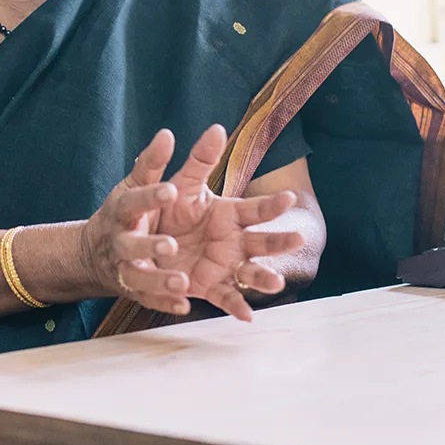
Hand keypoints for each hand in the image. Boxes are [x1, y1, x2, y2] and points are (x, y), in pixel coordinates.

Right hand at [79, 130, 191, 316]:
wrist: (95, 254)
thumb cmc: (124, 213)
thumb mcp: (135, 185)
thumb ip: (152, 163)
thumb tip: (167, 134)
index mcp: (123, 211)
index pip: (133, 202)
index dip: (150, 197)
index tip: (170, 190)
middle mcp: (121, 241)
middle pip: (131, 245)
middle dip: (149, 246)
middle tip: (170, 245)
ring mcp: (126, 268)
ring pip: (140, 277)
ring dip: (159, 281)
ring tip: (182, 282)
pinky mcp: (136, 291)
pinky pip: (150, 300)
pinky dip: (166, 304)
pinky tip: (184, 306)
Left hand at [153, 124, 305, 321]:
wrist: (146, 238)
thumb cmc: (170, 208)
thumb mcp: (182, 183)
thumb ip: (200, 160)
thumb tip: (217, 127)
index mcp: (229, 214)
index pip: (256, 209)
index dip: (272, 204)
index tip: (289, 197)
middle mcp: (233, 241)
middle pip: (262, 242)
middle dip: (279, 241)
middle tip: (297, 238)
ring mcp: (224, 265)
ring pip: (249, 272)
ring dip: (263, 277)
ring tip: (276, 281)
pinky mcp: (209, 287)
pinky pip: (226, 298)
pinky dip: (237, 307)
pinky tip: (249, 317)